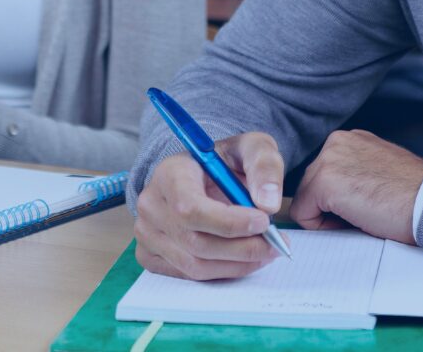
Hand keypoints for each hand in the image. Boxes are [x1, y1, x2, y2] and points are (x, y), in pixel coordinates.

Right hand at [135, 132, 285, 280]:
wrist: (203, 174)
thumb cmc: (226, 161)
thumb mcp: (251, 147)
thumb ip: (264, 166)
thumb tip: (269, 205)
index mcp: (169, 173)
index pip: (190, 208)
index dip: (228, 223)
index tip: (264, 222)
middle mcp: (151, 205)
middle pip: (195, 242)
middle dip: (242, 248)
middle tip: (275, 244)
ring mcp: (147, 233)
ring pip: (194, 265)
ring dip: (237, 265)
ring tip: (265, 252)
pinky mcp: (150, 255)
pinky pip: (189, 275)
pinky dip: (222, 272)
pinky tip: (243, 259)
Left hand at [291, 129, 422, 244]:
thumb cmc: (414, 196)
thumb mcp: (378, 172)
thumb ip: (353, 174)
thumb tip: (331, 199)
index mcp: (350, 139)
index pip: (323, 174)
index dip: (339, 200)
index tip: (365, 206)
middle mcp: (336, 142)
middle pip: (310, 186)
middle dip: (330, 208)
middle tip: (365, 215)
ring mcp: (328, 160)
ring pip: (305, 200)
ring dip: (328, 216)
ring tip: (363, 217)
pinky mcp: (325, 182)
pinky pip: (303, 214)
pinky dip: (323, 227)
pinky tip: (355, 222)